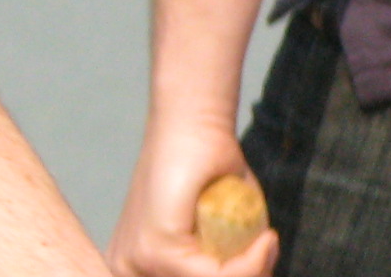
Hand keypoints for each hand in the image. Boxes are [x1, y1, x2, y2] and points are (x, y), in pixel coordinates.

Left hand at [108, 115, 274, 276]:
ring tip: (265, 245)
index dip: (232, 276)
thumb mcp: (214, 236)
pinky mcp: (157, 247)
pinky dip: (251, 264)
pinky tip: (264, 239)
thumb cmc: (209, 176)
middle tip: (263, 254)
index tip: (258, 256)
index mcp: (131, 266)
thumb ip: (220, 265)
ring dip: (251, 272)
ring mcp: (137, 258)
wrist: (193, 127)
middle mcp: (125, 266)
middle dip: (243, 276)